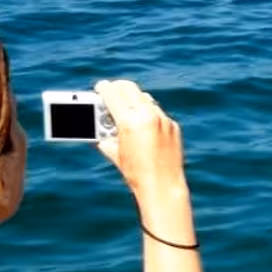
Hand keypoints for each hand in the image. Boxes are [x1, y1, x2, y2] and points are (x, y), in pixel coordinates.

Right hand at [94, 80, 184, 197]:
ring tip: (126, 107)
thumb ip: (105, 133)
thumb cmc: (134, 172)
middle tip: (112, 91)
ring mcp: (163, 119)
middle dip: (119, 88)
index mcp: (130, 121)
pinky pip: (158, 112)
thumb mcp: (114, 151)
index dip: (104, 88)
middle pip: (130, 88)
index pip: (113, 94)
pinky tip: (143, 122)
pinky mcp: (173, 125)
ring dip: (134, 99)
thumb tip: (98, 123)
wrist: (162, 185)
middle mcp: (148, 116)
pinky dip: (148, 113)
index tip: (100, 87)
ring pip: (145, 98)